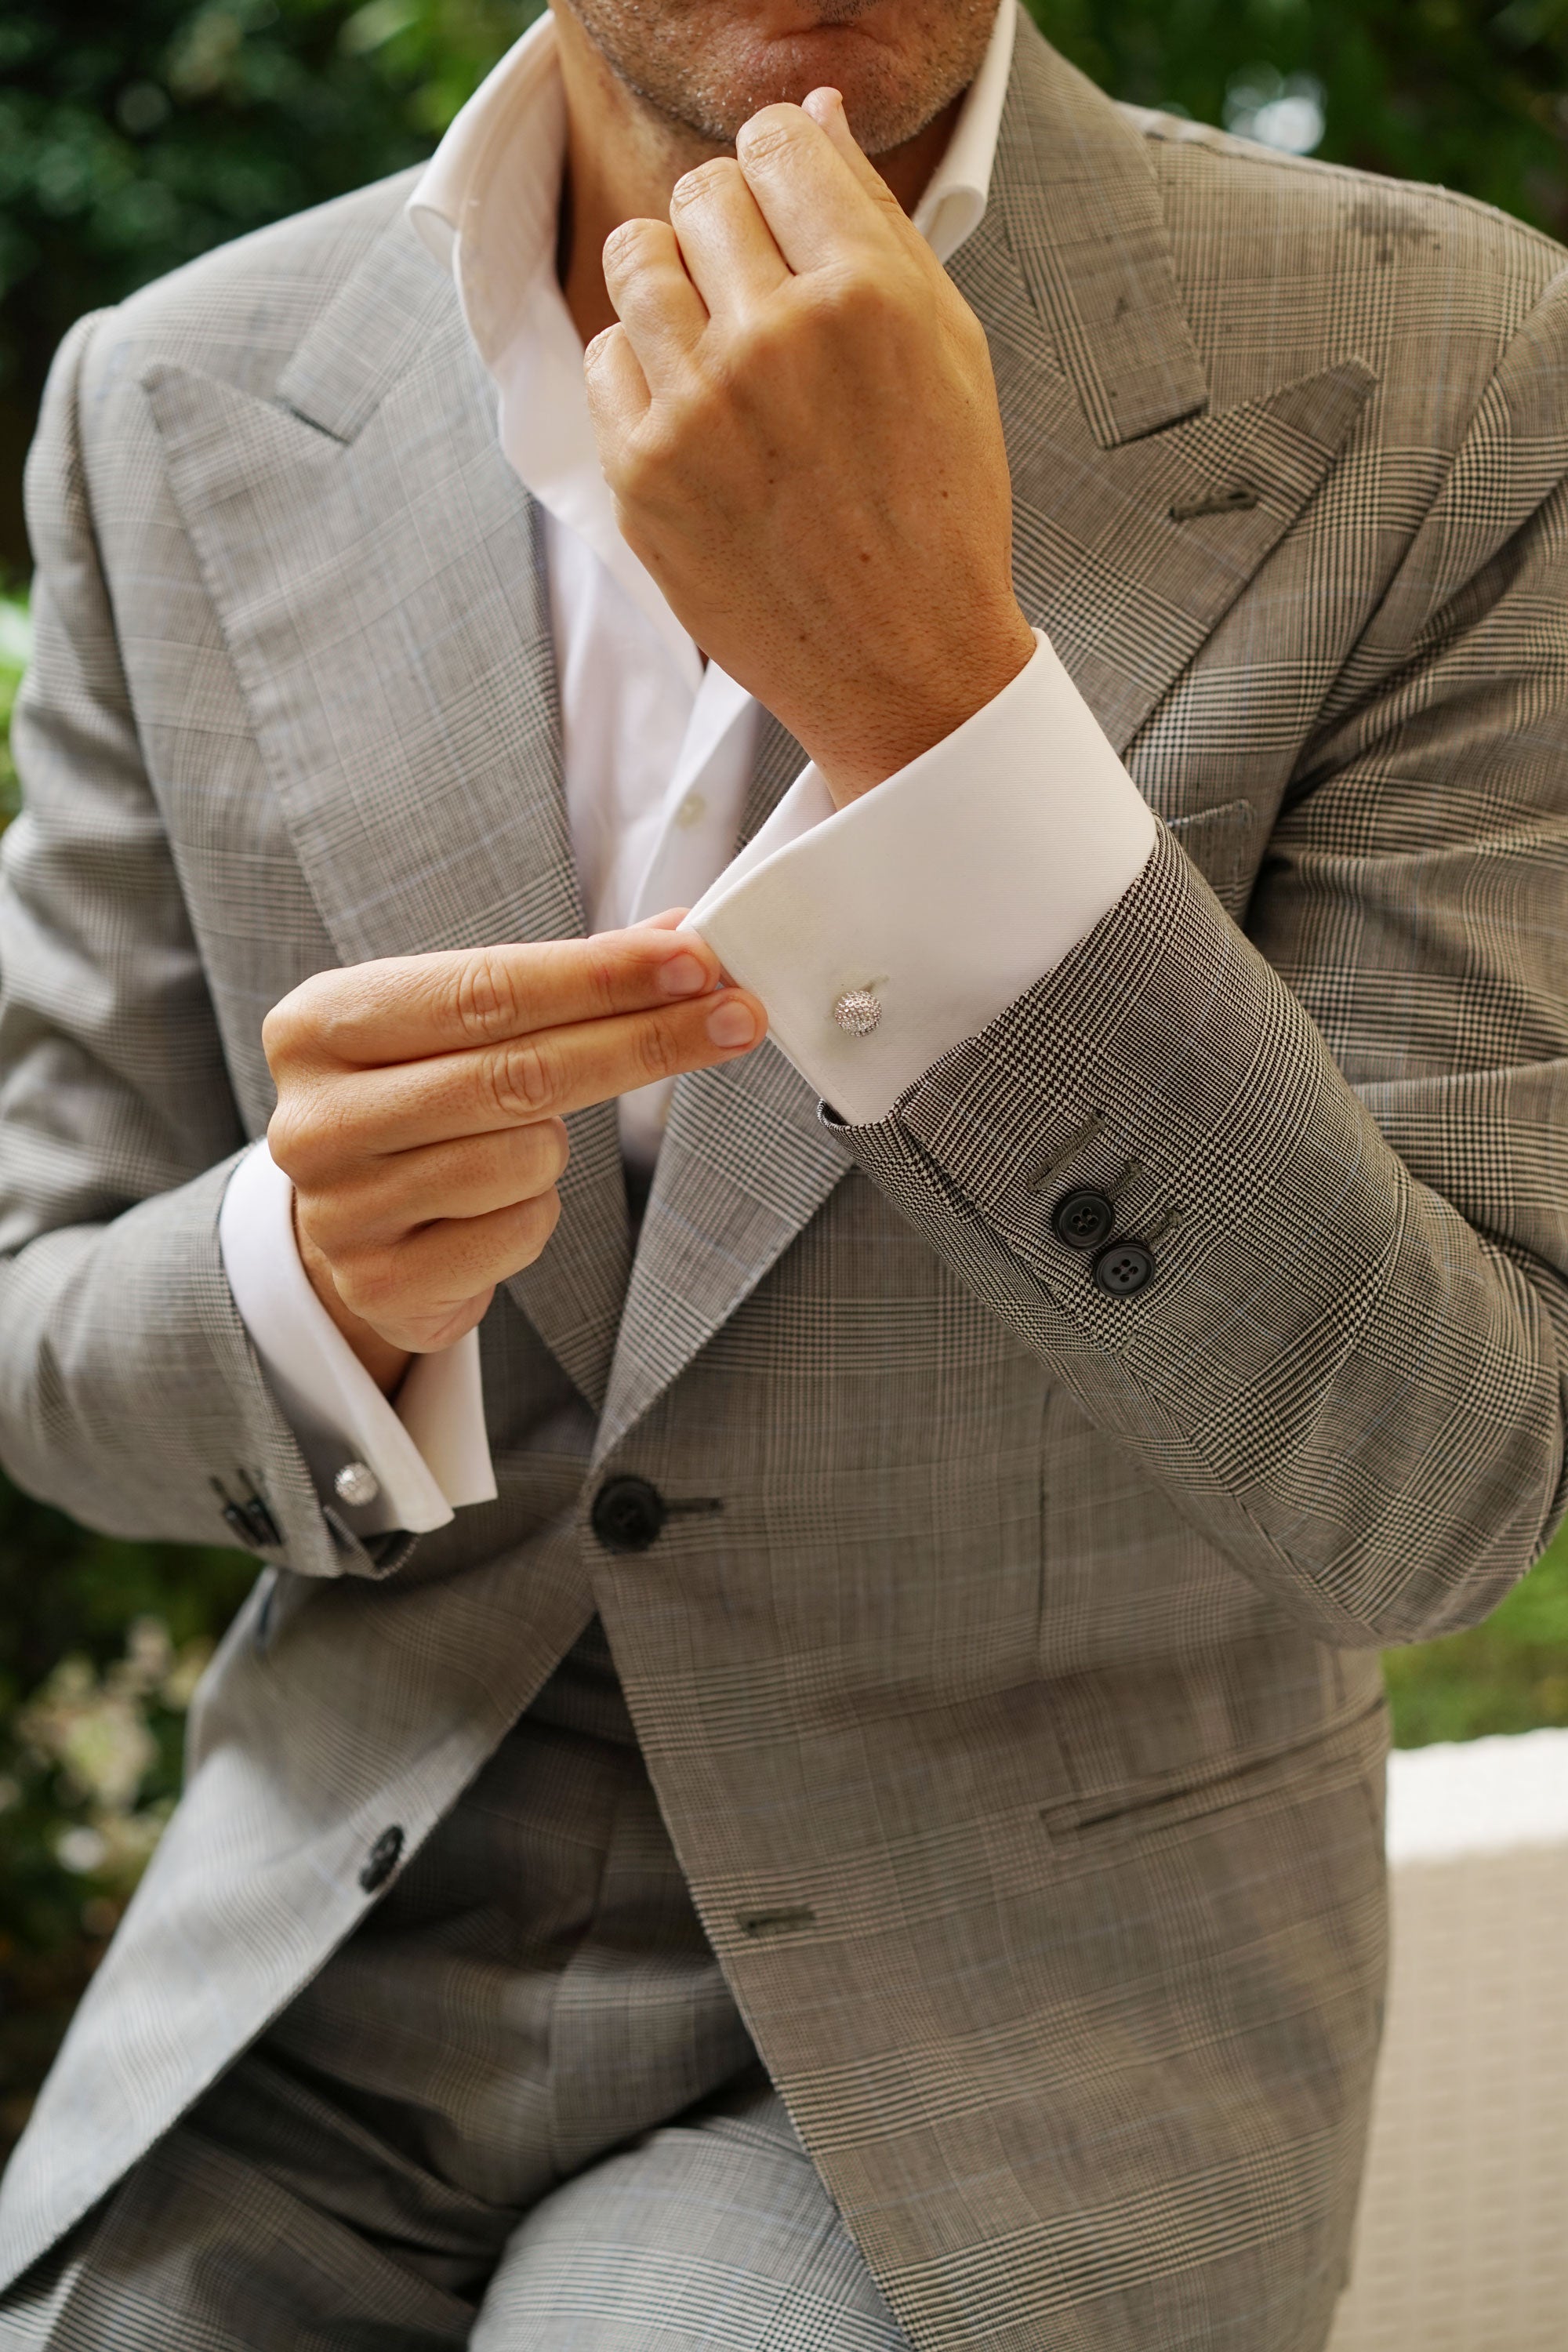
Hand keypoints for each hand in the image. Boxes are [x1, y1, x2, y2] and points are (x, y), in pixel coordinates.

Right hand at [263, 920, 765, 1389]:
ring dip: (555, 1148)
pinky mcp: (380, 1283)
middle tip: (736, 1017)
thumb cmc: (418, 1104)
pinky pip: (519, 1232)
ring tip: (517, 1143)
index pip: (485, 990)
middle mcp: (316, 1116)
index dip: (600, 976)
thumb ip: (562, 981)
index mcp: (320, 1023)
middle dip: (642, 1042)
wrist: (348, 1229)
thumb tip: (679, 936)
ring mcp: (340, 1210)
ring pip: (525, 1159)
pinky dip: (534, 1212)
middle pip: (517, 1074)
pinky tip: (495, 1206)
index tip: (695, 961)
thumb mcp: (460, 1028)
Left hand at [585, 87, 1035, 807]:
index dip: (781, 167)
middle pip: (702, 193)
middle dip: (728, 227)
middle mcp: (775, 339)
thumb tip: (814, 113)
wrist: (902, 665)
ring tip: (717, 341)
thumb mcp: (947, 351)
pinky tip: (698, 418)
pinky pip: (605, 358)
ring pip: (635, 258)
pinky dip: (642, 373)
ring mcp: (697, 409)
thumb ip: (878, 223)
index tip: (788, 213)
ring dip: (671, 281)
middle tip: (762, 298)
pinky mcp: (641, 473)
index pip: (777, 143)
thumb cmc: (939, 506)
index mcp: (867, 294)